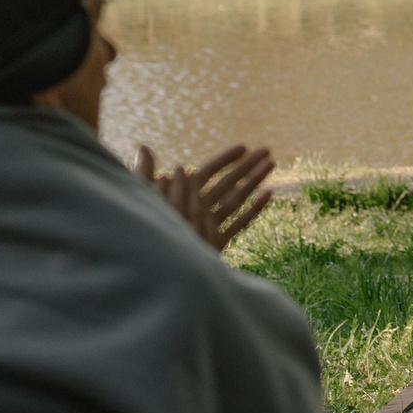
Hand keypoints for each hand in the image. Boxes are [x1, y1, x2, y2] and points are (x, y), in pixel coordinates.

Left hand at [137, 143, 275, 253]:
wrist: (150, 265)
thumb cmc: (141, 230)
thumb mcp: (140, 199)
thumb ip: (144, 173)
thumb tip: (144, 147)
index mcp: (181, 195)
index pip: (209, 172)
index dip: (226, 159)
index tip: (244, 147)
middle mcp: (198, 207)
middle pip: (228, 182)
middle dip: (247, 166)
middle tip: (267, 151)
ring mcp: (208, 225)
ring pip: (237, 199)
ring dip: (254, 182)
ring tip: (271, 165)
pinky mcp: (215, 241)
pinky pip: (239, 223)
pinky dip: (254, 209)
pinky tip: (268, 195)